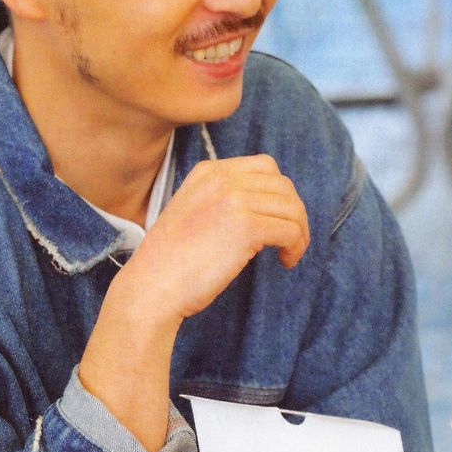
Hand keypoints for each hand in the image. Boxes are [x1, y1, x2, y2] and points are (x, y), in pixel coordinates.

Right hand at [120, 153, 309, 320]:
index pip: (265, 166)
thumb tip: (266, 206)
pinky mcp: (246, 227)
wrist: (152, 285)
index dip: (280, 193)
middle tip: (290, 239)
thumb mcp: (193, 210)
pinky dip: (295, 246)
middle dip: (294, 212)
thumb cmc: (172, 260)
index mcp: (208, 171)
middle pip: (283, 185)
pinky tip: (285, 261)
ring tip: (289, 253)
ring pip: (291, 207)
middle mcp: (223, 179)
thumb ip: (222, 198)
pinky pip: (290, 230)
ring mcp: (235, 200)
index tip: (277, 218)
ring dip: (299, 232)